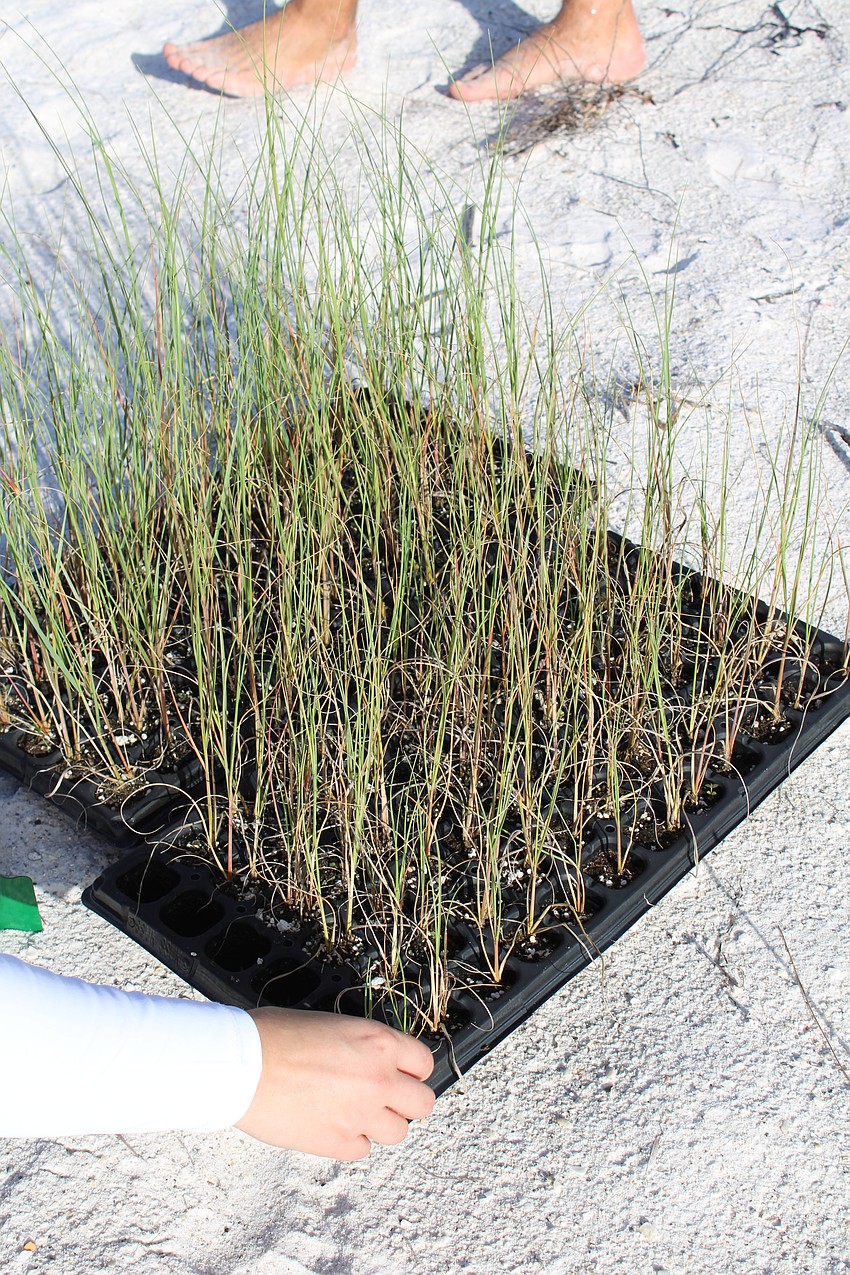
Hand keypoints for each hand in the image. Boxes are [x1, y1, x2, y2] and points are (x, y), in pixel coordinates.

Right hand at [234, 1008, 435, 1158]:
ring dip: (381, 1124)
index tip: (404, 1074)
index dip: (413, 1070)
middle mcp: (378, 1079)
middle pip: (422, 1103)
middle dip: (406, 1101)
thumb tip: (371, 1060)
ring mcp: (361, 1114)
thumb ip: (361, 1046)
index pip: (423, 1062)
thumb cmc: (274, 1037)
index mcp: (378, 1042)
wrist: (242, 1065)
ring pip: (398, 1133)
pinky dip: (351, 1141)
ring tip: (357, 1114)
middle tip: (388, 1099)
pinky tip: (334, 1126)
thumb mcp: (332, 1024)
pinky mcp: (338, 1143)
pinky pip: (363, 1150)